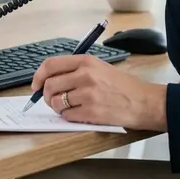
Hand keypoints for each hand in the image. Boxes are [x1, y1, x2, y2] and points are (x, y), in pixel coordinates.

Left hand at [31, 55, 167, 131]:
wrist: (144, 101)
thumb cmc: (123, 86)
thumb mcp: (100, 68)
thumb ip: (76, 70)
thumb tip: (50, 78)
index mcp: (86, 61)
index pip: (50, 65)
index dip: (38, 76)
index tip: (35, 85)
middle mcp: (85, 75)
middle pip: (49, 85)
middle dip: (46, 95)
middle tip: (51, 100)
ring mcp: (87, 94)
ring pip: (56, 102)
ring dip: (57, 107)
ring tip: (67, 107)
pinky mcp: (91, 112)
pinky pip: (67, 116)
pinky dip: (68, 117)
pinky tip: (79, 113)